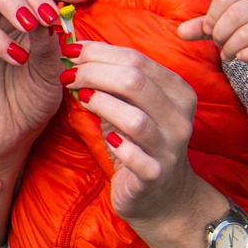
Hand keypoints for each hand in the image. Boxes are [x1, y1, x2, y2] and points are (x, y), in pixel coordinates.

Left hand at [64, 40, 225, 247]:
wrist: (162, 196)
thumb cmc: (139, 143)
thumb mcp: (131, 106)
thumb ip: (114, 81)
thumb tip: (76, 51)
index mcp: (177, 91)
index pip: (137, 59)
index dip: (99, 52)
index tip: (70, 50)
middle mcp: (179, 116)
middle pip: (135, 82)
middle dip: (93, 72)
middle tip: (67, 74)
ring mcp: (170, 147)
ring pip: (135, 118)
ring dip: (101, 103)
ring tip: (79, 97)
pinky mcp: (156, 175)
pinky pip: (136, 156)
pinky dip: (116, 144)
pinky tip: (105, 138)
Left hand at [178, 0, 247, 106]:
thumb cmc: (243, 32)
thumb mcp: (220, 25)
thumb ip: (201, 26)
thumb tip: (181, 32)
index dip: (211, 18)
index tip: (210, 30)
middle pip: (233, 15)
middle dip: (220, 35)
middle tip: (219, 44)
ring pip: (245, 34)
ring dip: (230, 49)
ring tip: (228, 53)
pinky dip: (244, 57)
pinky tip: (242, 57)